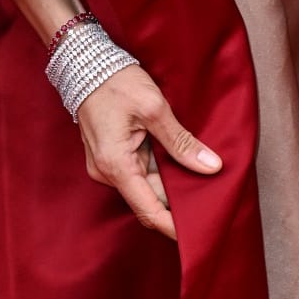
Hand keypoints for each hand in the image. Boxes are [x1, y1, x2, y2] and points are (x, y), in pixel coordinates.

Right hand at [76, 64, 221, 242]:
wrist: (87, 64)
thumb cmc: (117, 83)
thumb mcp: (154, 108)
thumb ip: (182, 142)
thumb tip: (211, 166)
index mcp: (116, 166)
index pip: (149, 211)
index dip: (175, 226)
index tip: (198, 234)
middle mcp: (108, 172)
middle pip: (149, 198)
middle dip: (178, 201)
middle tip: (211, 198)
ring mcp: (107, 166)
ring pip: (145, 185)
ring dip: (170, 183)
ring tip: (201, 178)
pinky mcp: (111, 156)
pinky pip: (138, 172)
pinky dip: (159, 170)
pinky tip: (180, 163)